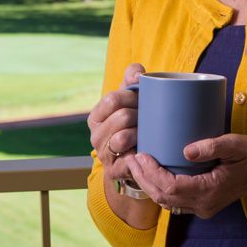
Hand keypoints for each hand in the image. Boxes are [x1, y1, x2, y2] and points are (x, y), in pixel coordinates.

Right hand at [87, 63, 144, 187]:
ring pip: (122, 138)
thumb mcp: (131, 97)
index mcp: (96, 116)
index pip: (111, 99)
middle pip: (121, 117)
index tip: (143, 99)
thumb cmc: (134, 121)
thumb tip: (138, 75)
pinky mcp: (114, 171)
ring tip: (149, 132)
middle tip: (150, 116)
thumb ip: (132, 77)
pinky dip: (139, 154)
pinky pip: (128, 160)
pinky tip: (147, 149)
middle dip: (140, 115)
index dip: (131, 97)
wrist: (137, 156)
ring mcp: (103, 154)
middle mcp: (95, 136)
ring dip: (140, 133)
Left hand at [129, 134, 246, 218]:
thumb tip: (186, 150)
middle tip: (129, 157)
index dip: (152, 173)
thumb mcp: (235, 145)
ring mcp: (200, 208)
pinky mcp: (198, 204)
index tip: (141, 155)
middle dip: (142, 177)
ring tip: (133, 163)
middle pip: (163, 197)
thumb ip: (213, 146)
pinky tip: (148, 172)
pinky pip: (171, 200)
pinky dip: (156, 187)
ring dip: (146, 183)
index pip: (172, 187)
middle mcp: (202, 204)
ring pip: (165, 201)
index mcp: (209, 191)